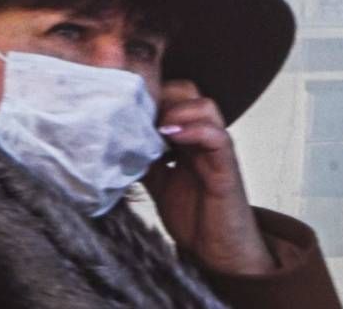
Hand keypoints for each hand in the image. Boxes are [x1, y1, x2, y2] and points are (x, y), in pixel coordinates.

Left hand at [144, 80, 276, 276]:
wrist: (218, 251)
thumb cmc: (194, 217)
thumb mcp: (158, 183)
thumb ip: (145, 162)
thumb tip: (115, 146)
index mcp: (188, 139)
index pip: (173, 97)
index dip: (151, 96)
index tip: (127, 111)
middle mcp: (204, 138)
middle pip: (189, 92)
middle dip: (162, 96)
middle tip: (139, 117)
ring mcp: (217, 150)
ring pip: (205, 106)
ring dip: (177, 111)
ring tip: (156, 128)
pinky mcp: (226, 166)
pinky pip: (217, 136)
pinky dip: (194, 130)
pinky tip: (170, 138)